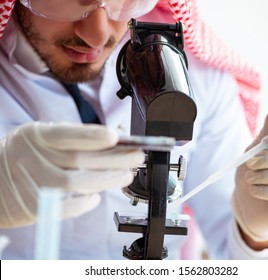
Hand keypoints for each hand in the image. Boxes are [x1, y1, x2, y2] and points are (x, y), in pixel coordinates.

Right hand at [0, 122, 144, 227]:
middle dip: (114, 159)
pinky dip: (86, 202)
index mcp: (37, 136)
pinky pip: (67, 207)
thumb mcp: (41, 137)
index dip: (93, 136)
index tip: (116, 136)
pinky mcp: (36, 207)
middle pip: (80, 159)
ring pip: (77, 183)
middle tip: (136, 157)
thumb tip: (112, 142)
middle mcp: (33, 158)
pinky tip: (98, 196)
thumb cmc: (26, 154)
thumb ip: (71, 139)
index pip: (68, 134)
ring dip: (107, 180)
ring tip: (126, 175)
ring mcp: (34, 184)